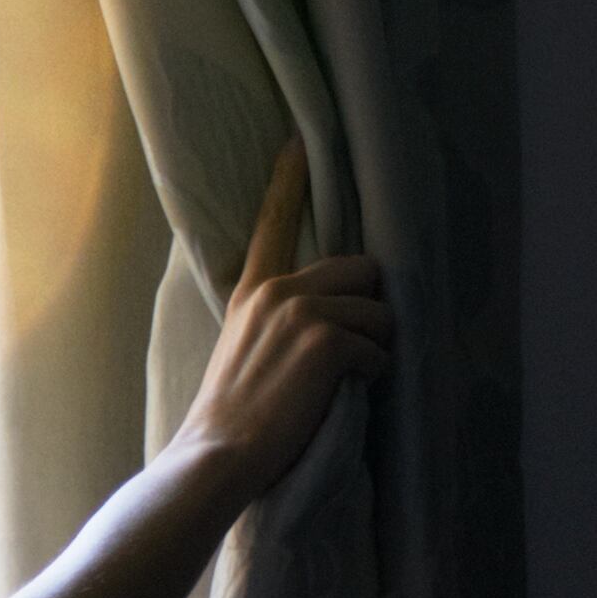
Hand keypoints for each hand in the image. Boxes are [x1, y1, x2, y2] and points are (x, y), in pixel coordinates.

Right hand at [168, 141, 392, 505]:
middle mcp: (277, 291)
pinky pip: (379, 349)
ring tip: (339, 382)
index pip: (272, 224)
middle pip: (362, 270)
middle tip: (349, 350)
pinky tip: (337, 397)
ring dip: (373, 349)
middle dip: (368, 308)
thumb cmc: (231, 419)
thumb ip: (272, 321)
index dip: (288, 180)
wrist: (217, 456)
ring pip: (379, 312)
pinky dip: (369, 377)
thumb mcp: (241, 352)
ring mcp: (301, 312)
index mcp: (252, 293)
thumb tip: (320, 319)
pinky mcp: (325, 339)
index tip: (299, 140)